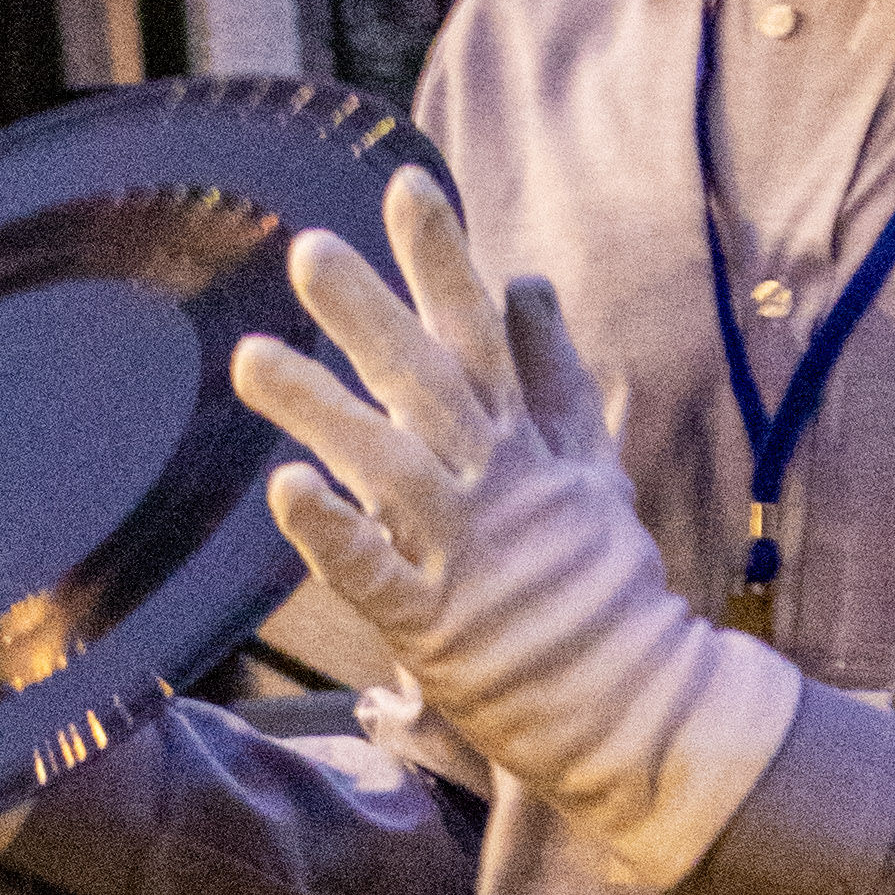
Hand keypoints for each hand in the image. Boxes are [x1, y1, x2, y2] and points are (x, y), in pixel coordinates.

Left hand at [230, 174, 797, 894]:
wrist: (643, 710)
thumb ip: (555, 376)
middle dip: (371, 314)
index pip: (485, 337)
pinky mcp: (438, 627)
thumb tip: (529, 283)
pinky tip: (285, 489)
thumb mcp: (594, 468)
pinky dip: (333, 532)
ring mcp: (470, 554)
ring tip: (250, 356)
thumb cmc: (605, 593)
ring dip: (322, 408)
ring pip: (392, 465)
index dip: (446, 262)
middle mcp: (501, 487)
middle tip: (307, 249)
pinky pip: (375, 573)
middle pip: (433, 384)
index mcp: (532, 449)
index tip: (408, 184)